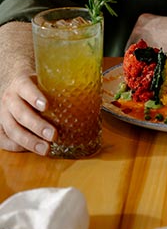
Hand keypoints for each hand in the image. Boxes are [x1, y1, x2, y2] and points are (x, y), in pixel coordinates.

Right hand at [0, 22, 55, 154]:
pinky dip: (17, 147)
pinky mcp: (1, 126)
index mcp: (20, 83)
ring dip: (29, 141)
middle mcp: (9, 98)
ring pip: (12, 129)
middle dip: (37, 126)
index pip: (25, 88)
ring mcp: (2, 113)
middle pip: (20, 113)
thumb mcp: (46, 78)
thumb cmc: (38, 83)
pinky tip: (31, 150)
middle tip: (54, 135)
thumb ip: (62, 83)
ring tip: (46, 149)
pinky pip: (4, 139)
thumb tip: (95, 86)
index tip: (46, 105)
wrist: (15, 83)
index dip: (34, 96)